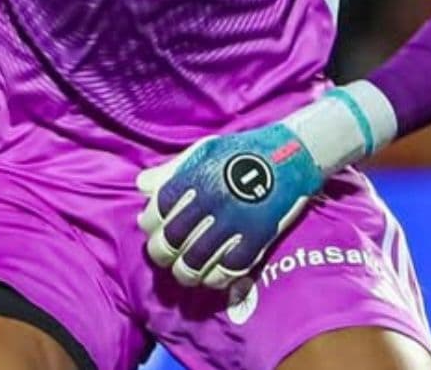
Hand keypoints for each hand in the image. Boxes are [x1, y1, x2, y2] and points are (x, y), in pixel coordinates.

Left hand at [135, 122, 326, 289]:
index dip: (150, 224)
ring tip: (185, 271)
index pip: (158, 210)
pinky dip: (215, 278)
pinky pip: (228, 270)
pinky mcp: (257, 238)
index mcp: (195, 177)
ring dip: (184, 272)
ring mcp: (234, 222)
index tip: (153, 228)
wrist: (290, 155)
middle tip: (166, 255)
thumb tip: (140, 186)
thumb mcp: (203, 151)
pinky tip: (211, 276)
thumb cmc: (241, 152)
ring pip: (195, 262)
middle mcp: (210, 202)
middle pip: (171, 241)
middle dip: (162, 253)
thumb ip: (171, 169)